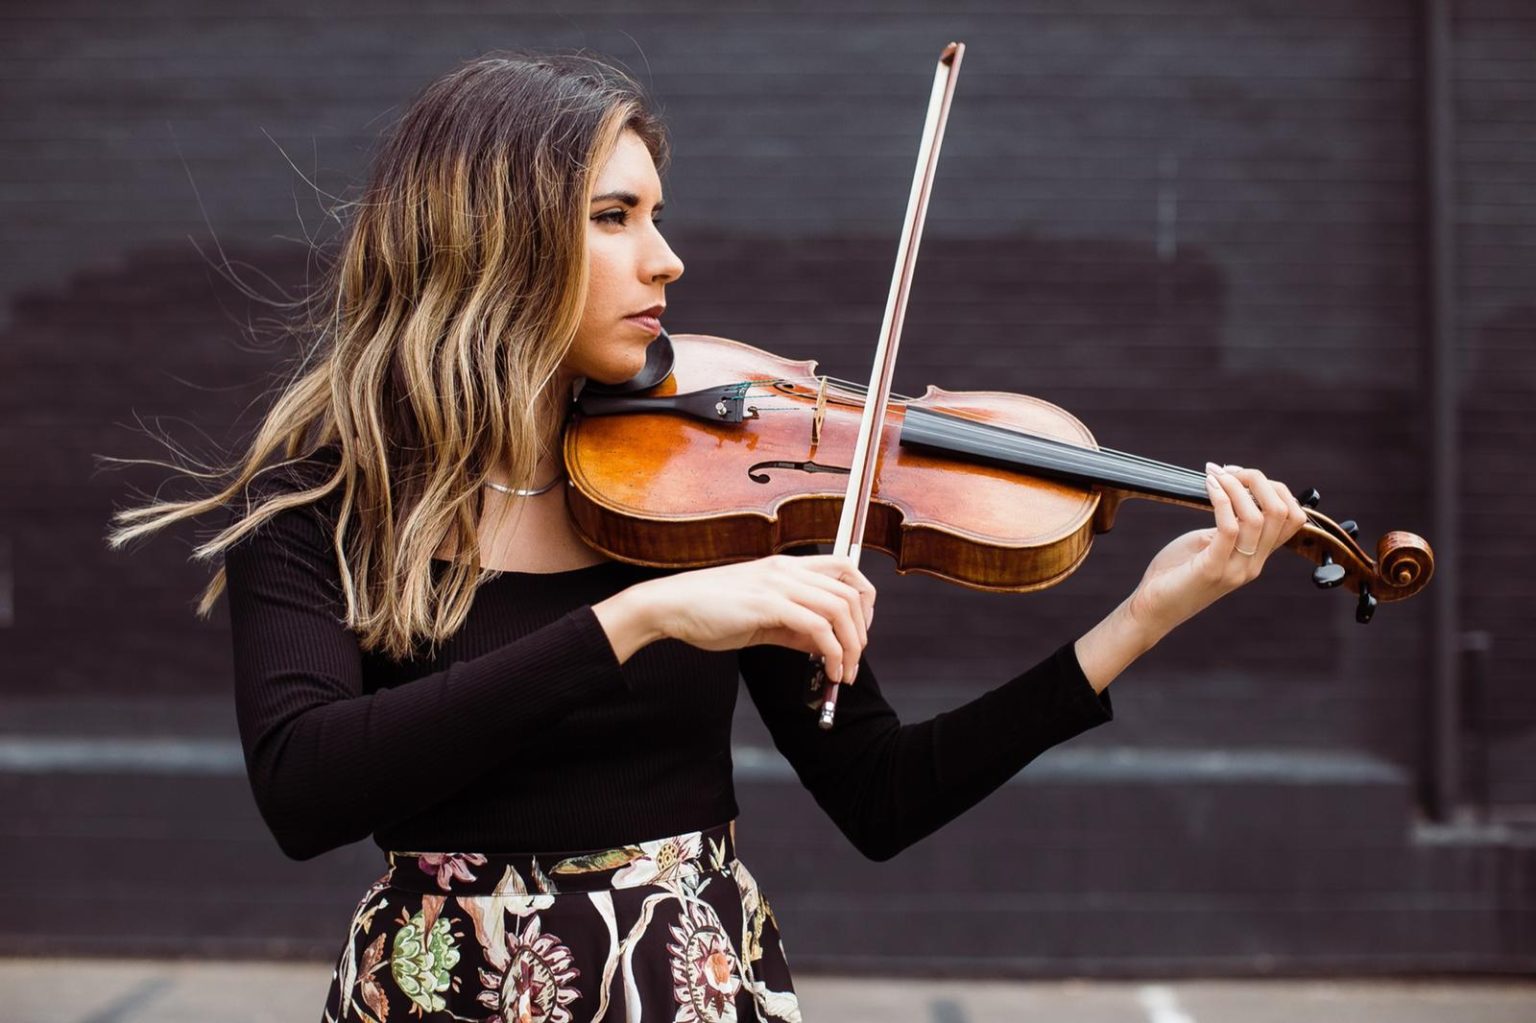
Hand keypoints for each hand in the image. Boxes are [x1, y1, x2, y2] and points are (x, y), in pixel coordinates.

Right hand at [602, 554, 875, 682]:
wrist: (672, 605)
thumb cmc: (710, 610)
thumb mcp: (761, 617)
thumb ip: (795, 628)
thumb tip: (825, 645)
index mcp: (787, 566)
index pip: (846, 568)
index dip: (864, 599)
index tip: (860, 630)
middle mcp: (788, 569)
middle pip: (850, 591)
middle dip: (862, 632)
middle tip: (854, 661)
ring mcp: (778, 584)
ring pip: (839, 608)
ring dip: (851, 645)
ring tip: (843, 672)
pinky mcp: (767, 604)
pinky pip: (816, 626)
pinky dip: (831, 651)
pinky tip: (827, 669)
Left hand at [1126, 462, 1307, 637]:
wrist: (1152, 609)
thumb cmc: (1175, 573)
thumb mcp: (1208, 543)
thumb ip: (1228, 525)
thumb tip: (1234, 492)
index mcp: (1256, 557)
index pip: (1292, 518)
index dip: (1275, 488)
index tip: (1241, 474)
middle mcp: (1253, 564)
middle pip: (1281, 512)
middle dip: (1258, 481)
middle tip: (1228, 470)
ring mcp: (1236, 569)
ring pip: (1258, 517)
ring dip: (1236, 486)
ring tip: (1214, 474)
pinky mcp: (1213, 570)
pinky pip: (1228, 527)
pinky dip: (1221, 499)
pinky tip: (1208, 486)